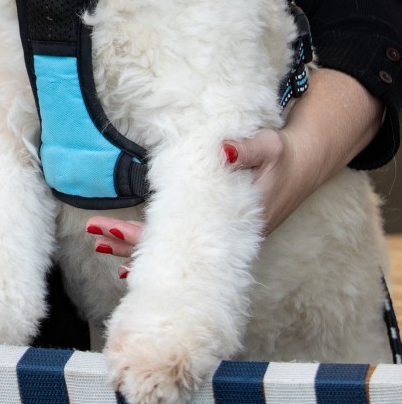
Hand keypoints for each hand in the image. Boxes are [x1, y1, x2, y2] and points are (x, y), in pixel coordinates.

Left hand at [85, 70, 384, 269]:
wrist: (308, 164)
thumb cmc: (286, 155)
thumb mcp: (270, 146)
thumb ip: (247, 149)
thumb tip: (222, 151)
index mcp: (233, 224)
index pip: (177, 240)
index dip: (142, 238)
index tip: (111, 231)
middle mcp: (225, 240)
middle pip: (170, 252)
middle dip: (130, 243)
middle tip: (95, 233)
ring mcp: (222, 238)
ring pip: (173, 251)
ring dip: (136, 246)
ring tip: (100, 241)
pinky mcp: (221, 230)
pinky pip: (183, 246)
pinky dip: (155, 247)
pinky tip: (132, 257)